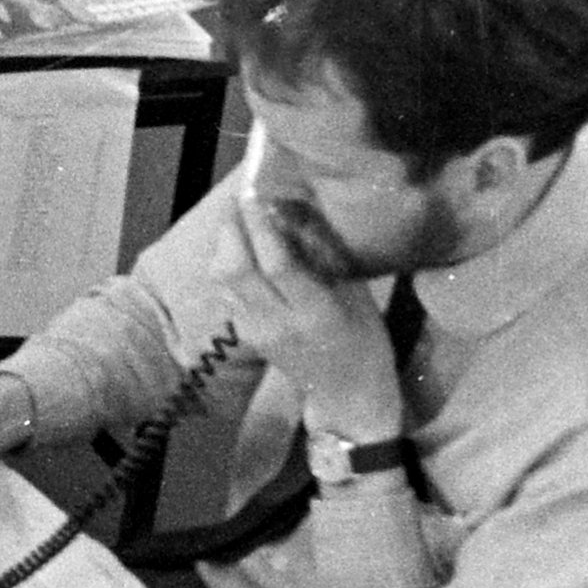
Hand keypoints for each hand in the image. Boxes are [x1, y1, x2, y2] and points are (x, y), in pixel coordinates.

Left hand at [224, 190, 405, 434]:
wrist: (347, 395)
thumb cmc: (364, 341)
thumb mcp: (357, 296)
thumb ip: (325, 257)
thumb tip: (294, 210)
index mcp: (315, 314)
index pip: (277, 264)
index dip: (261, 226)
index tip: (256, 192)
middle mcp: (278, 323)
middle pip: (235, 269)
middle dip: (232, 228)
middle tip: (240, 199)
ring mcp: (256, 331)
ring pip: (222, 279)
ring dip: (225, 243)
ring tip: (239, 216)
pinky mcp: (244, 334)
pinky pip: (225, 291)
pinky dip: (227, 263)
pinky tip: (240, 247)